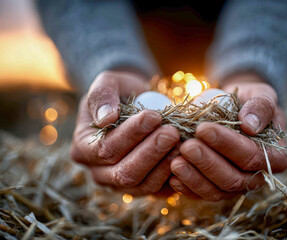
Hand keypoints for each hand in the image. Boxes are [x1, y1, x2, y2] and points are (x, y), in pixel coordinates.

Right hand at [70, 70, 179, 195]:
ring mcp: (121, 184)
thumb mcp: (108, 83)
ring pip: (143, 185)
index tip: (154, 116)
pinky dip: (173, 176)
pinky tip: (186, 158)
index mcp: (83, 148)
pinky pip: (158, 191)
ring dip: (164, 165)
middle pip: (124, 173)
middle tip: (172, 132)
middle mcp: (99, 172)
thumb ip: (102, 95)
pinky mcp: (143, 188)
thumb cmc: (120, 92)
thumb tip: (105, 118)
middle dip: (151, 152)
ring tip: (182, 143)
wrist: (136, 103)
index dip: (131, 134)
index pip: (105, 148)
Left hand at [169, 73, 286, 200]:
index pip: (252, 156)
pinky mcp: (216, 189)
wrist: (234, 109)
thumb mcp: (260, 95)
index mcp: (274, 156)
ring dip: (195, 178)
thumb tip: (250, 125)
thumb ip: (261, 106)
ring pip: (217, 192)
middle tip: (186, 146)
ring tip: (174, 162)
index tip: (203, 129)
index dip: (227, 144)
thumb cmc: (248, 102)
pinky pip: (202, 195)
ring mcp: (235, 186)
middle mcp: (257, 177)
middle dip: (208, 163)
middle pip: (234, 179)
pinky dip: (187, 188)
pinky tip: (172, 178)